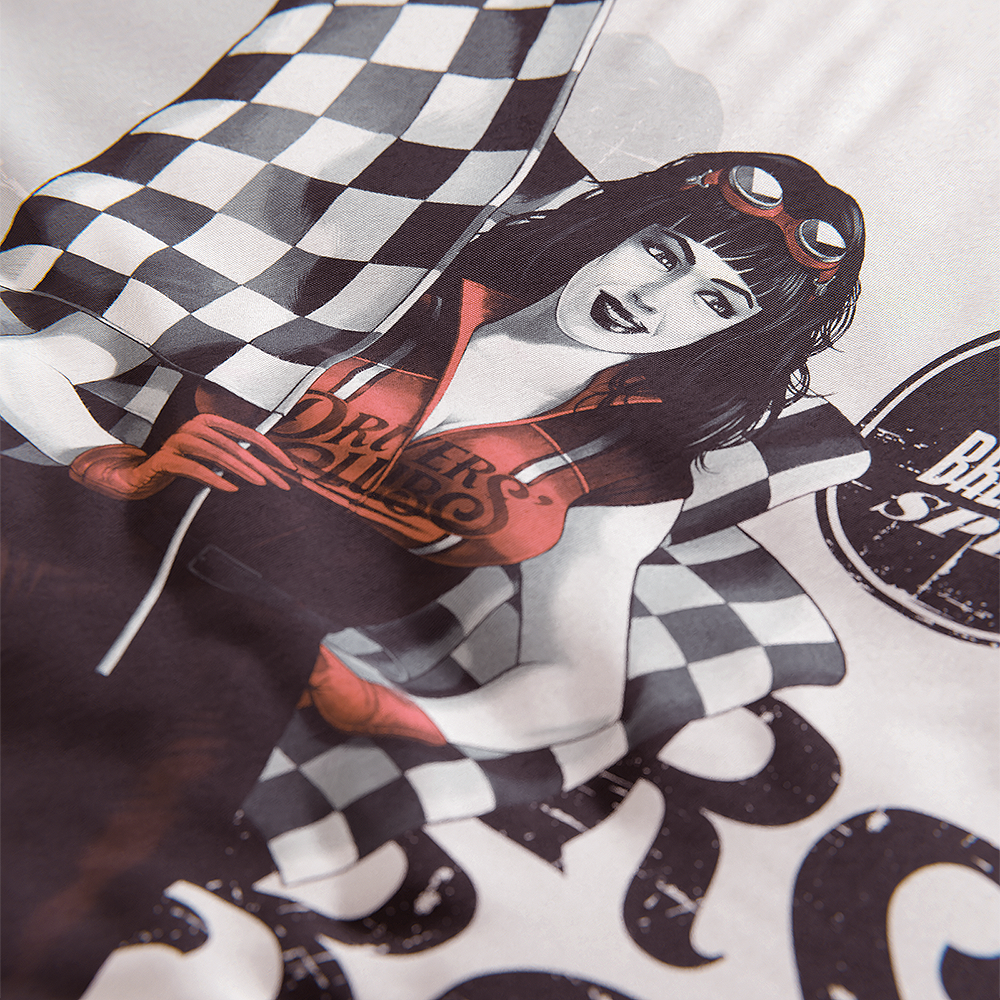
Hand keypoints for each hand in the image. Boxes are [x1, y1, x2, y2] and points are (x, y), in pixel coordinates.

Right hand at [68, 414, 296, 499]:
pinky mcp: (166, 459)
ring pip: (217, 454)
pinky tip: (229, 489)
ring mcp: (178, 441)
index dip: (271, 451)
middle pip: (235, 446)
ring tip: (260, 483)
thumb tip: (269, 467)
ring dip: (242, 470)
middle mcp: (195, 427)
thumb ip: (234, 456)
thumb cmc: (184, 465)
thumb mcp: (212, 458)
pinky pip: (193, 468)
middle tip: (280, 483)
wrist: (143, 476)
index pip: (248, 434)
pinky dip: (213, 479)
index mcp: (210, 423)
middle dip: (261, 465)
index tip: (289, 467)